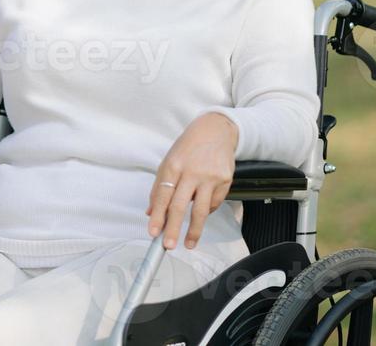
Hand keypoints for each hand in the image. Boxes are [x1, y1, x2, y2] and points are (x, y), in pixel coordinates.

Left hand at [146, 112, 238, 249]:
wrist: (216, 130)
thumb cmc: (189, 147)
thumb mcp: (169, 161)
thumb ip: (159, 187)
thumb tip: (150, 212)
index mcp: (173, 166)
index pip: (162, 196)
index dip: (157, 216)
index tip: (153, 232)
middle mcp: (191, 172)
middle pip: (180, 206)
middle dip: (173, 229)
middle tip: (167, 246)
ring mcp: (210, 177)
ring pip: (200, 210)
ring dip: (193, 230)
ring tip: (188, 244)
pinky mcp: (225, 181)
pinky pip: (213, 203)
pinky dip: (206, 211)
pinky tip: (202, 211)